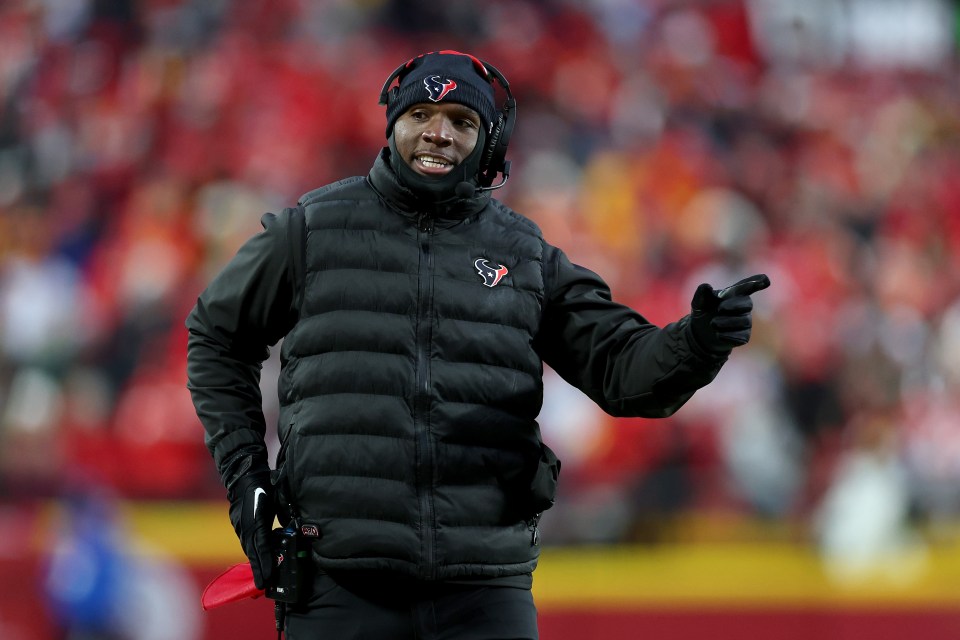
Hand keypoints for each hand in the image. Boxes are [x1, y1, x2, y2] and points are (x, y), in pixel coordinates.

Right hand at [228, 470, 275, 589]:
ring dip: (255, 563)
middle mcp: (246, 526)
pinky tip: (258, 561)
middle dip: (259, 569)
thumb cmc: (264, 484)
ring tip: (262, 579)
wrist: (244, 475)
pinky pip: (247, 542)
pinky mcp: (239, 525)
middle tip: (264, 586)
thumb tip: (296, 526)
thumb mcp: (277, 497)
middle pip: (253, 552)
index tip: (268, 577)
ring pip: (249, 548)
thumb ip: (286, 513)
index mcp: (257, 519)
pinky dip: (253, 553)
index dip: (265, 562)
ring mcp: (240, 526)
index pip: (262, 545)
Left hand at [689, 274, 769, 353]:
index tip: (765, 280)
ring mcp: (745, 322)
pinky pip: (741, 336)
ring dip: (726, 322)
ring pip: (744, 321)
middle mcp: (743, 307)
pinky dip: (728, 335)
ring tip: (713, 323)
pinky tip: (718, 334)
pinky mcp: (744, 336)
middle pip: (748, 303)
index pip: (747, 287)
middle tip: (720, 308)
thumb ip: (701, 293)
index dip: (756, 282)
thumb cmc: (703, 312)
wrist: (700, 334)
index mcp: (733, 295)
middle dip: (734, 305)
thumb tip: (706, 286)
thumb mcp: (698, 302)